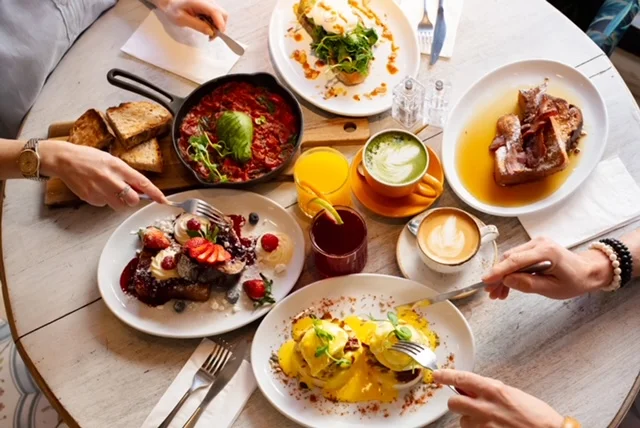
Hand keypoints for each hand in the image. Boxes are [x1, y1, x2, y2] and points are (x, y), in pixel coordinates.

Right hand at [40, 141, 166, 209]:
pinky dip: (104, 200)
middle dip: (133, 199)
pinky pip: (104, 205)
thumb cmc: (89, 158)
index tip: (164, 201)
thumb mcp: (111, 160)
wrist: (64, 159)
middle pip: (133, 200)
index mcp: (118, 167)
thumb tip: (141, 188)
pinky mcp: (90, 198)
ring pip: (119, 206)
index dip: (155, 193)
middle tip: (127, 193)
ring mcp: (100, 190)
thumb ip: (126, 174)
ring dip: (119, 201)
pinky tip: (97, 189)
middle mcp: (110, 179)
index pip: (142, 182)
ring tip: (109, 189)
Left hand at [157, 0, 228, 35]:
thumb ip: (197, 26)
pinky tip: (206, 26)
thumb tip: (211, 32)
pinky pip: (217, 16)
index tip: (217, 34)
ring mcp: (209, 3)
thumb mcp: (182, 20)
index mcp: (199, 2)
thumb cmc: (173, 10)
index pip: (215, 12)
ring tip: (207, 31)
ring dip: (217, 26)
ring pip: (222, 16)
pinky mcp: (209, 7)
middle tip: (211, 35)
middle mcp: (206, 1)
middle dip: (220, 27)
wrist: (170, 3)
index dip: (219, 24)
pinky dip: (215, 23)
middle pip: (223, 14)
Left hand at [433, 369, 564, 427]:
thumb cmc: (537, 417)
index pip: (461, 378)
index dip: (445, 376)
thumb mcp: (513, 395)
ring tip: (490, 423)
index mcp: (494, 390)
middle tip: (468, 406)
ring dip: (471, 421)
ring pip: (462, 422)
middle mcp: (485, 407)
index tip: (436, 375)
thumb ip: (491, 391)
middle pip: (454, 402)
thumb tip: (474, 388)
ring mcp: (484, 425)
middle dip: (458, 404)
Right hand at [482, 237, 612, 299]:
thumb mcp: (553, 289)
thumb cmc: (575, 280)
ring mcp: (536, 244)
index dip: (498, 271)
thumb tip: (507, 280)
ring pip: (510, 259)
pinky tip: (506, 285)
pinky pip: (516, 259)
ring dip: (502, 276)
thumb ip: (529, 284)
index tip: (486, 280)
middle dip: (498, 276)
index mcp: (546, 252)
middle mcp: (539, 243)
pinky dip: (510, 272)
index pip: (515, 260)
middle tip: (491, 293)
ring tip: (498, 293)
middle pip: (510, 259)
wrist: (587, 271)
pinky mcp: (534, 248)